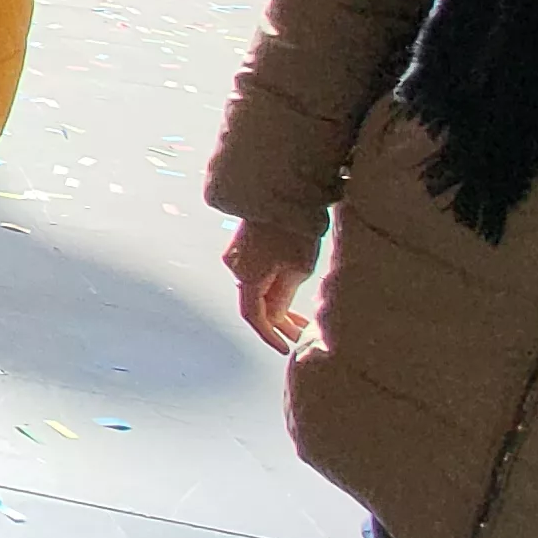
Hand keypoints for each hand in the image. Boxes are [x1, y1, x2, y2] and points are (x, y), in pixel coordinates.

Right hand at [227, 219, 321, 354]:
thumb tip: (276, 314)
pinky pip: (257, 273)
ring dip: (277, 304)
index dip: (270, 335)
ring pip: (256, 288)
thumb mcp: (298, 268)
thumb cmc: (293, 229)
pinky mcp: (245, 242)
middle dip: (278, 322)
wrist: (279, 187)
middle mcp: (235, 266)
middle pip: (255, 303)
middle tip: (302, 335)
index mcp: (246, 277)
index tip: (287, 349)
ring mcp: (238, 253)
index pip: (254, 316)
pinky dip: (272, 287)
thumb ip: (284, 296)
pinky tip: (289, 291)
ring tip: (302, 317)